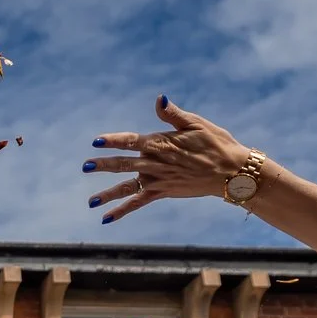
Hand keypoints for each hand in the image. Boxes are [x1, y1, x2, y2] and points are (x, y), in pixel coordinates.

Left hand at [84, 98, 256, 223]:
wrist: (231, 172)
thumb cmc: (216, 143)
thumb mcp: (196, 123)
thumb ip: (173, 114)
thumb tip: (159, 98)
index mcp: (162, 144)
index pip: (132, 141)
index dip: (114, 141)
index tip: (97, 141)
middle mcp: (157, 163)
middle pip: (125, 164)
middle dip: (104, 165)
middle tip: (85, 166)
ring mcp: (159, 180)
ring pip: (128, 187)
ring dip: (108, 193)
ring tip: (90, 201)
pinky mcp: (163, 192)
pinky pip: (139, 202)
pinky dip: (122, 210)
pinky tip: (105, 219)